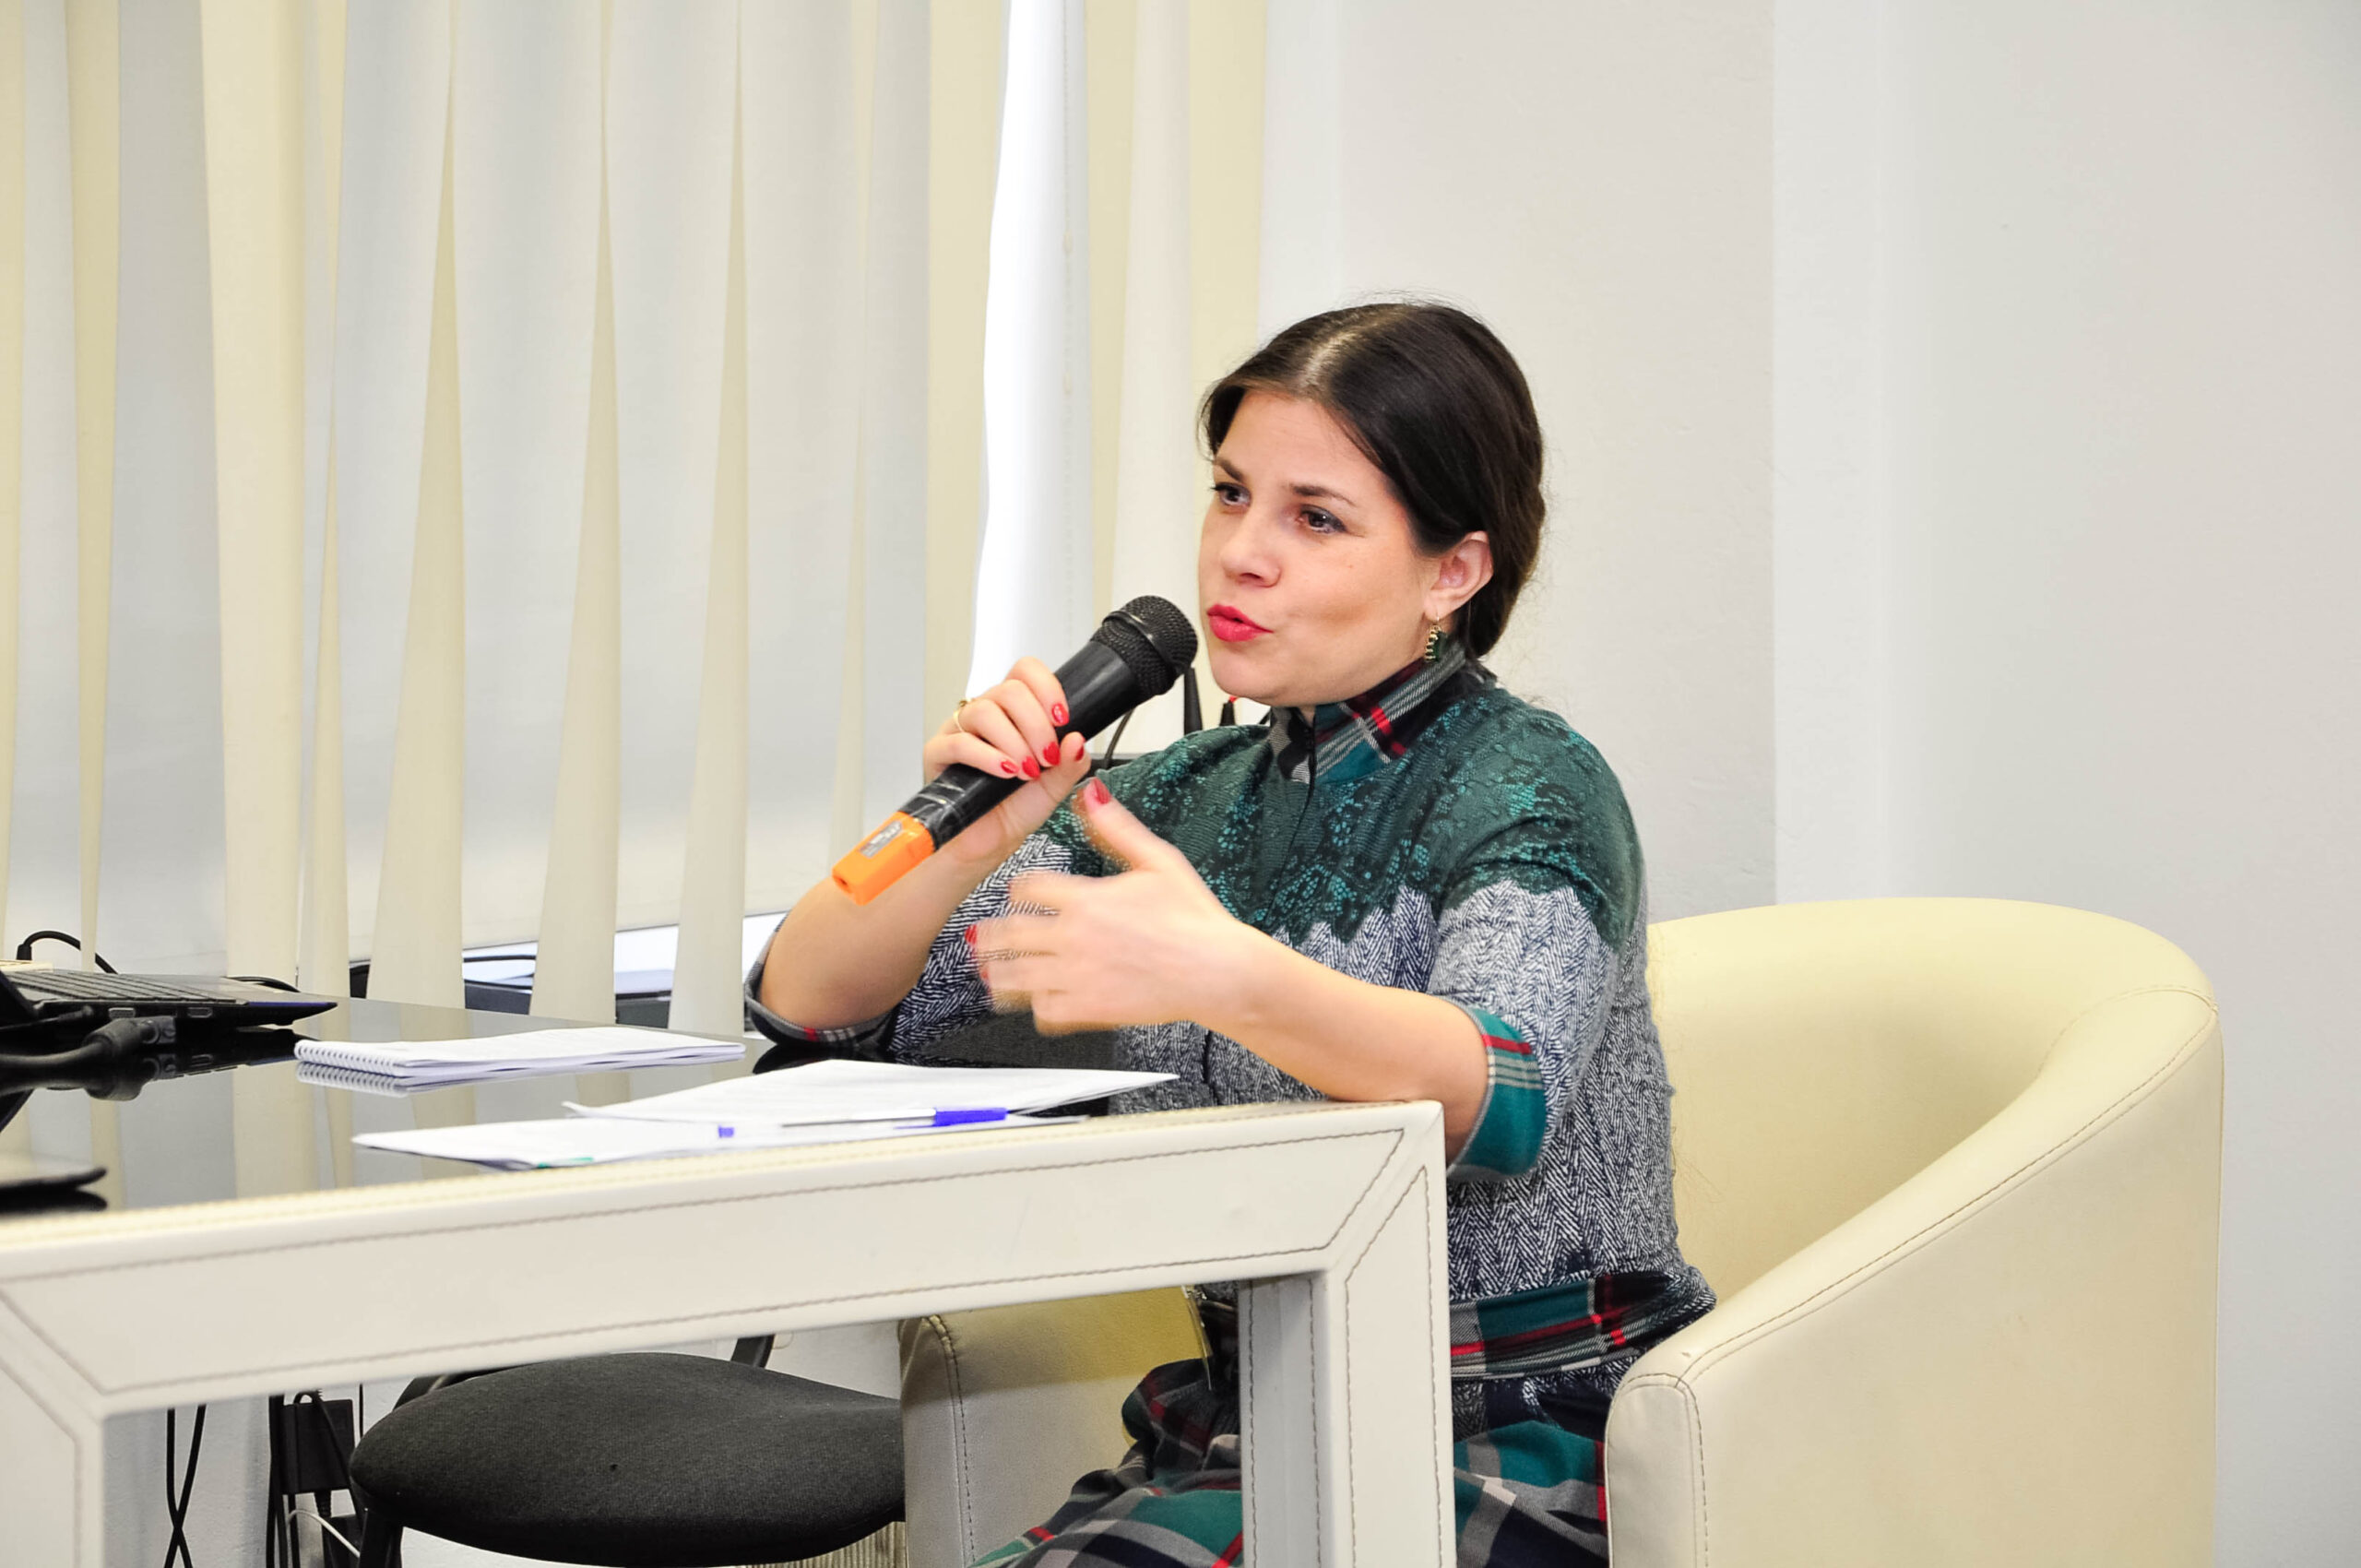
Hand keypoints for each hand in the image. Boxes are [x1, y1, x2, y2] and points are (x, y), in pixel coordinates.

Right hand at [923, 658, 1092, 868]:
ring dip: (1014, 741)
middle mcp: (986, 715)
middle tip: (1046, 756)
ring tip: (1026, 770)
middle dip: (1036, 724)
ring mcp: (959, 730)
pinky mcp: (938, 752)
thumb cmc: (1014, 810)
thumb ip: (1069, 764)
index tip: (1062, 718)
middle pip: (1010, 690)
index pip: (1025, 672)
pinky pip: (961, 742)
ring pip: (985, 711)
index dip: (1047, 687)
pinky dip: (989, 757)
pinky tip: (1006, 772)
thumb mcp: (1054, 787)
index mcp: (1013, 713)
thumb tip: (1077, 739)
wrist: (987, 843)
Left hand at [974, 778, 1258, 1031]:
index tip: (1019, 894)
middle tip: (987, 936)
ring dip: (1001, 973)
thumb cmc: (1194, 919)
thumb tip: (1092, 795)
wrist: (1216, 971)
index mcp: (1086, 898)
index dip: (1018, 889)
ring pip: (1016, 977)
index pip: (1026, 888)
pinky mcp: (1088, 1009)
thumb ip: (1117, 828)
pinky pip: (1045, 1010)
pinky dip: (1037, 1005)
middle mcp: (1073, 937)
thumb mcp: (1158, 860)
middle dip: (994, 934)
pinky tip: (1038, 999)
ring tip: (995, 972)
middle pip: (1009, 933)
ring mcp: (1077, 976)